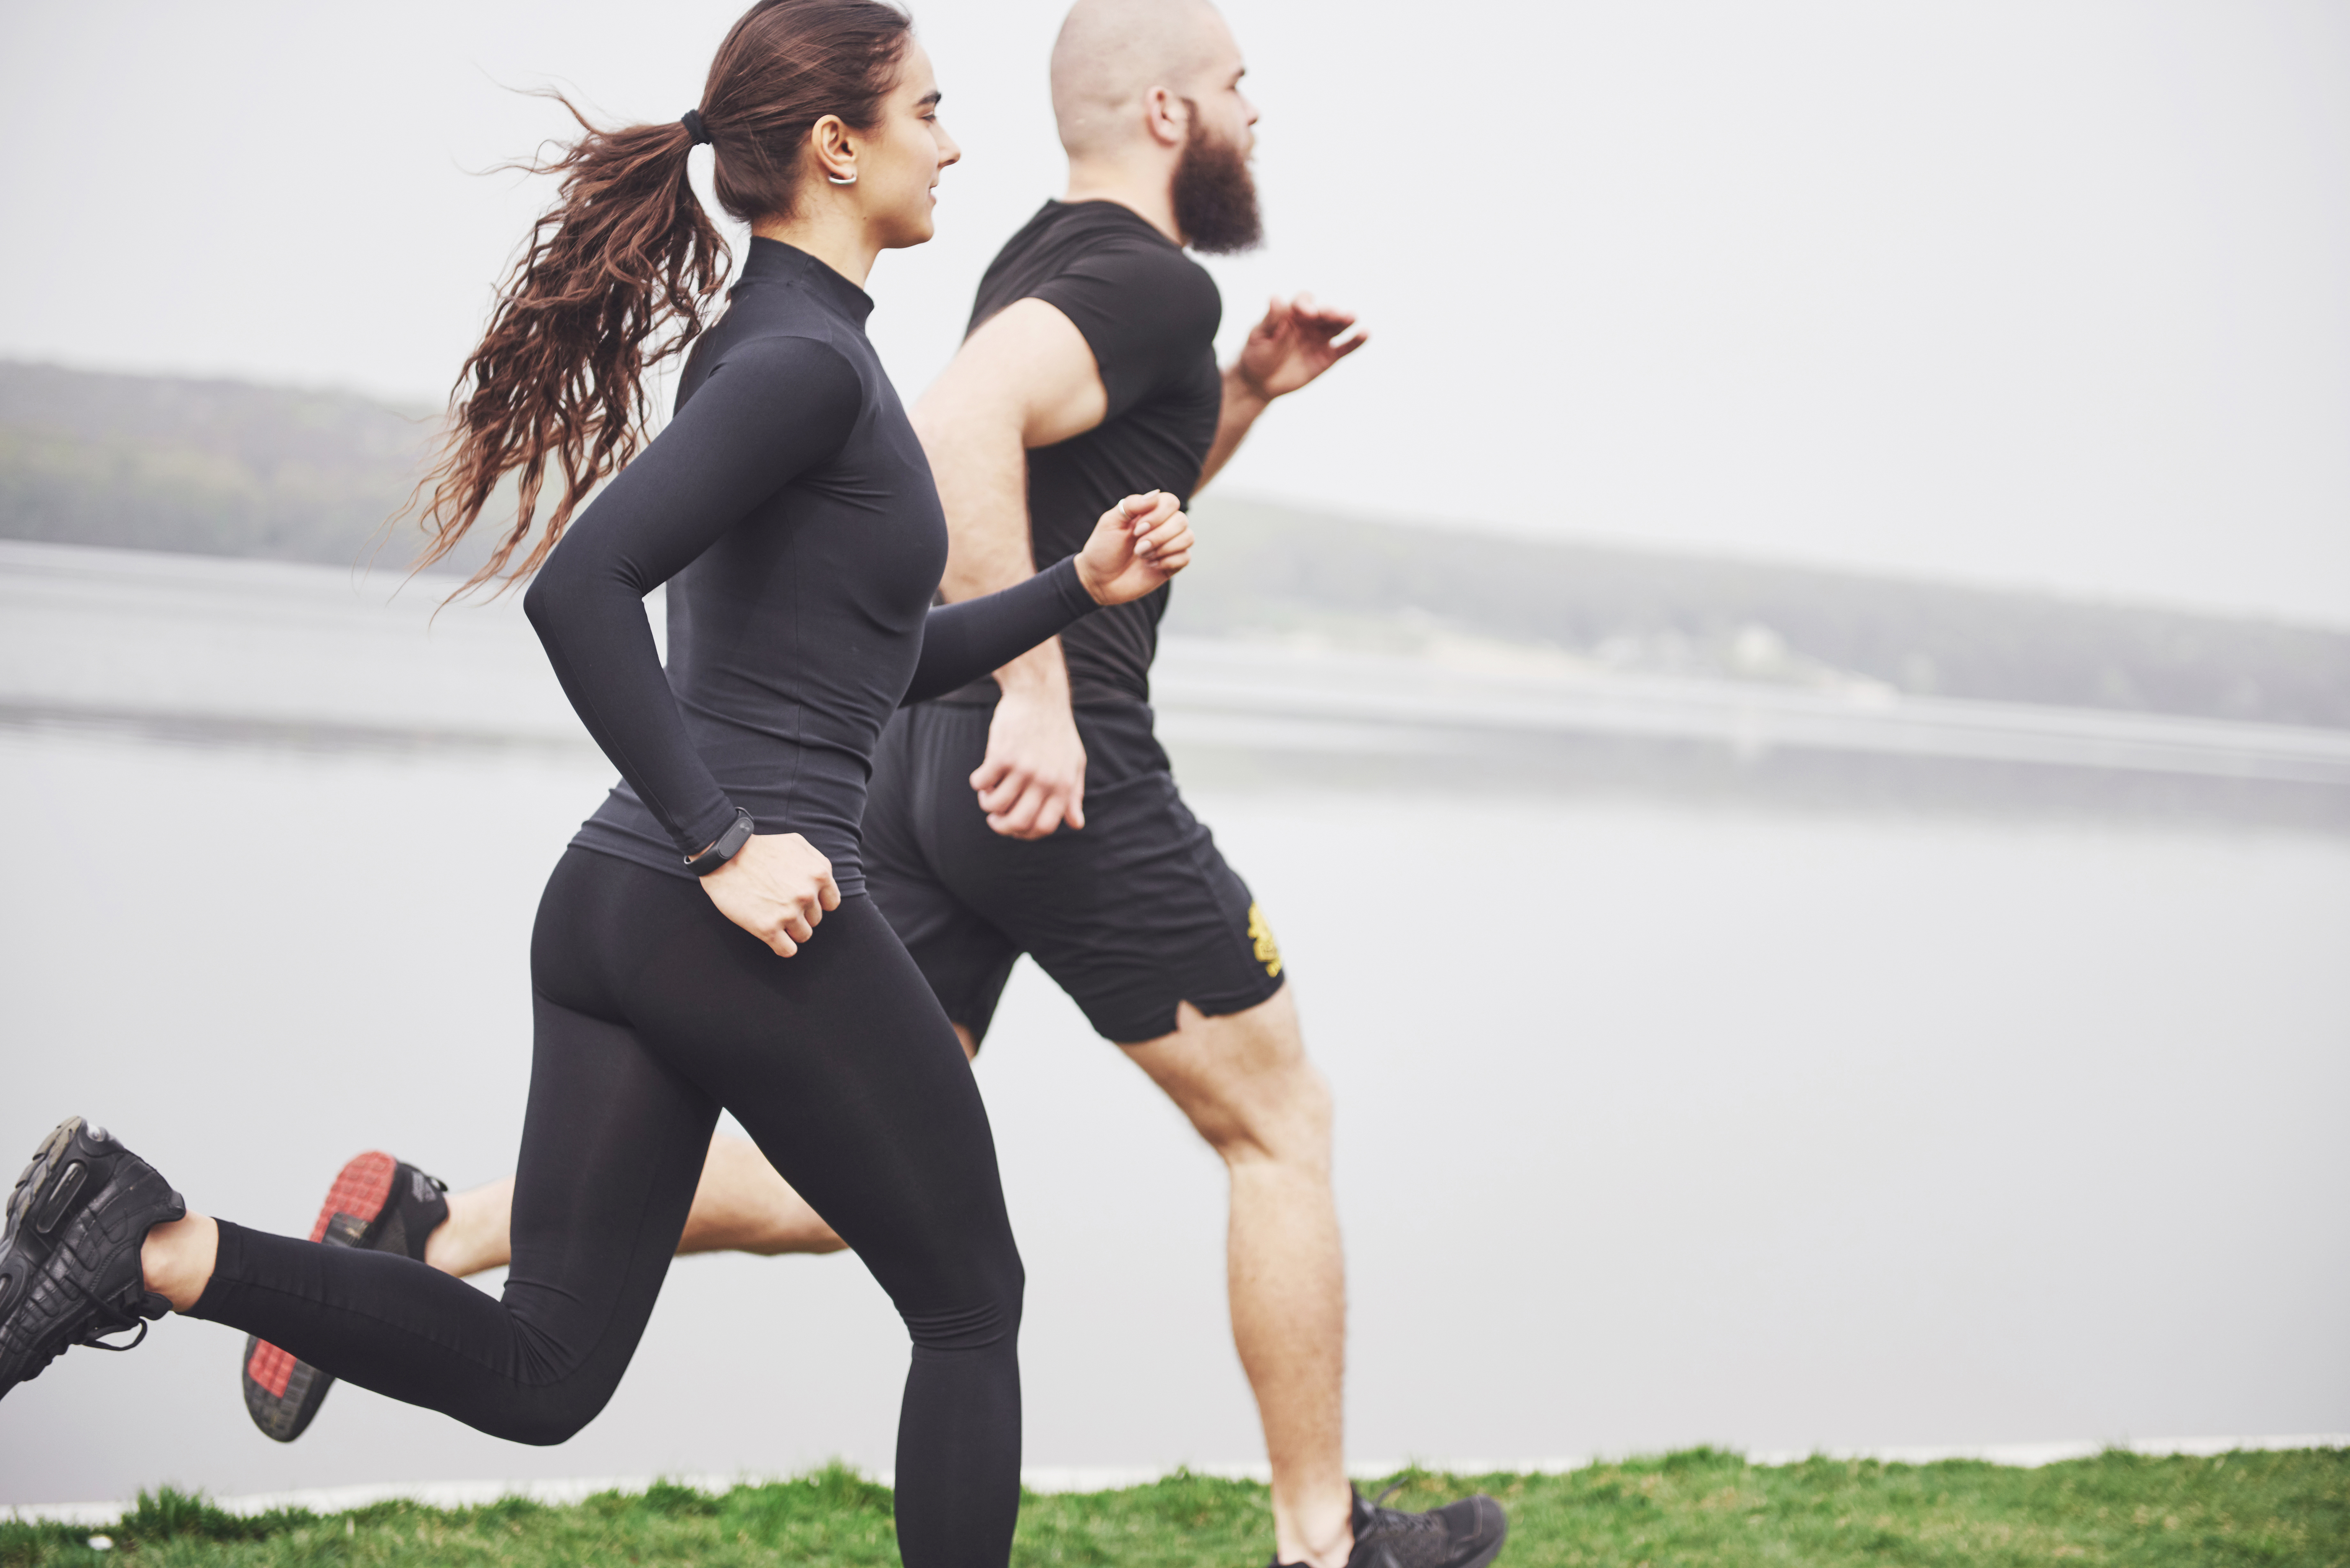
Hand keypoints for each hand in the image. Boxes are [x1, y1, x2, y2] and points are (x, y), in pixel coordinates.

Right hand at [699, 832, 841, 955]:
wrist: (724, 857)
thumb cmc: (760, 849)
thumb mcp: (797, 843)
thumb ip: (817, 862)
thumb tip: (826, 882)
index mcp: (819, 874)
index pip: (831, 903)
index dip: (817, 903)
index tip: (802, 901)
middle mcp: (807, 895)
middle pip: (815, 920)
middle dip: (800, 914)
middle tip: (780, 903)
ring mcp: (788, 913)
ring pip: (803, 936)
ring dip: (790, 930)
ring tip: (774, 916)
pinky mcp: (767, 928)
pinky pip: (787, 950)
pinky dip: (781, 946)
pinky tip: (772, 935)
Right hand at [970, 682, 1088, 837]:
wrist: (1039, 696)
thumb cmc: (1057, 731)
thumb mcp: (1074, 762)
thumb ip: (1074, 794)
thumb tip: (1076, 824)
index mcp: (1063, 785)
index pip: (1043, 826)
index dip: (1026, 833)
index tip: (1015, 826)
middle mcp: (1044, 780)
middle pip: (1017, 822)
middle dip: (1001, 826)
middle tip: (995, 818)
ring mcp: (1023, 768)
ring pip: (995, 805)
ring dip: (987, 803)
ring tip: (989, 793)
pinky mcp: (1002, 754)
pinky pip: (981, 783)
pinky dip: (978, 783)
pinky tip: (983, 774)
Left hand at [1073, 491, 1194, 606]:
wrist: (1099, 580)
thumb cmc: (1103, 548)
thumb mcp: (1111, 521)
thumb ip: (1132, 504)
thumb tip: (1155, 494)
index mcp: (1149, 512)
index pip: (1171, 502)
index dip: (1158, 515)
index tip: (1136, 530)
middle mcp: (1163, 526)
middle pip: (1181, 520)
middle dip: (1158, 535)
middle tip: (1137, 547)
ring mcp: (1169, 545)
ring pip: (1188, 537)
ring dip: (1163, 548)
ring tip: (1143, 556)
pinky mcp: (1172, 564)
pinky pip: (1185, 557)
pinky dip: (1167, 561)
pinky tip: (1150, 566)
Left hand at [1232, 293, 1366, 402]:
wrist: (1259, 382)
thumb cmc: (1256, 354)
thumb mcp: (1259, 336)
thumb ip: (1270, 319)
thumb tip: (1275, 297)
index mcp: (1292, 314)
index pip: (1303, 301)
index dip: (1306, 304)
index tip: (1307, 313)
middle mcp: (1309, 323)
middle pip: (1324, 312)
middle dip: (1329, 311)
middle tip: (1334, 314)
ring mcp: (1320, 339)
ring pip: (1336, 326)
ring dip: (1345, 320)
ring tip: (1351, 316)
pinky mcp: (1327, 357)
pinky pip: (1344, 347)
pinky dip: (1355, 341)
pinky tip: (1365, 333)